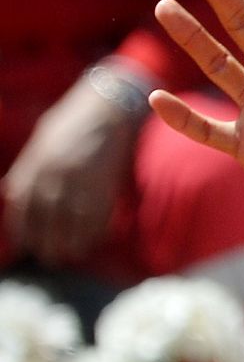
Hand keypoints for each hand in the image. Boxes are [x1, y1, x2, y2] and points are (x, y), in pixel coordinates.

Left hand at [1, 76, 141, 264]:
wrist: (111, 104)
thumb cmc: (75, 118)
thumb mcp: (43, 139)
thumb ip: (29, 166)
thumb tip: (13, 191)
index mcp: (36, 163)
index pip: (22, 206)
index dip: (22, 230)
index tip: (26, 246)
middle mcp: (56, 174)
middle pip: (47, 219)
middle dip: (47, 243)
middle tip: (51, 257)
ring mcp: (83, 178)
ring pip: (73, 222)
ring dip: (72, 243)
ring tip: (71, 255)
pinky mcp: (107, 181)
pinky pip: (99, 213)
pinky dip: (96, 231)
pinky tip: (95, 240)